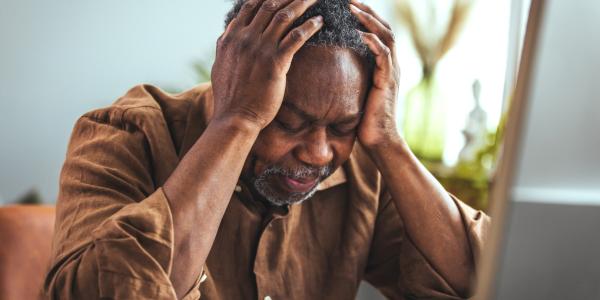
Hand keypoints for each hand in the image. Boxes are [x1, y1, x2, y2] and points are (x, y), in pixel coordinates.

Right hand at [211, 0, 322, 129]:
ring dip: (302, 4)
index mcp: (232, 37)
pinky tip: (320, 21)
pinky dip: (310, 26)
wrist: (234, 117)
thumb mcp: (220, 64)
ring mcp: (260, 49)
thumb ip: (225, 46)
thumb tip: (226, 35)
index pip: (251, 6)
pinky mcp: (275, 63)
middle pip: (270, 5)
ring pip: (284, 16)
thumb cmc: (229, 97)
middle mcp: (245, 38)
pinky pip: (296, 37)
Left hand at [350, 0, 401, 148]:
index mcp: (383, 64)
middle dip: (366, 11)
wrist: (378, 140)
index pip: (376, 31)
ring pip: (386, 37)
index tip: (347, 4)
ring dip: (369, 21)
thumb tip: (330, 65)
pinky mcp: (388, 82)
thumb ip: (351, 75)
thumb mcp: (356, 91)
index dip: (363, 16)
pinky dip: (373, 43)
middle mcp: (391, 64)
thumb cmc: (364, 119)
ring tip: (353, 9)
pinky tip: (360, 34)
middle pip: (383, 27)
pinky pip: (384, 56)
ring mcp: (392, 72)